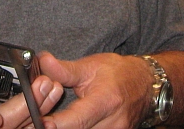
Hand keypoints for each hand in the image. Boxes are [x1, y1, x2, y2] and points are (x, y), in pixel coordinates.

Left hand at [38, 52, 154, 128]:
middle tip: (38, 121)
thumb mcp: (91, 65)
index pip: (78, 119)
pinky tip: (67, 124)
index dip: (58, 123)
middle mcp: (113, 123)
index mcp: (106, 101)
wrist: (145, 84)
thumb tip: (43, 62)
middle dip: (58, 127)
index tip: (41, 121)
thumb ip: (65, 69)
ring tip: (53, 122)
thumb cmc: (119, 73)